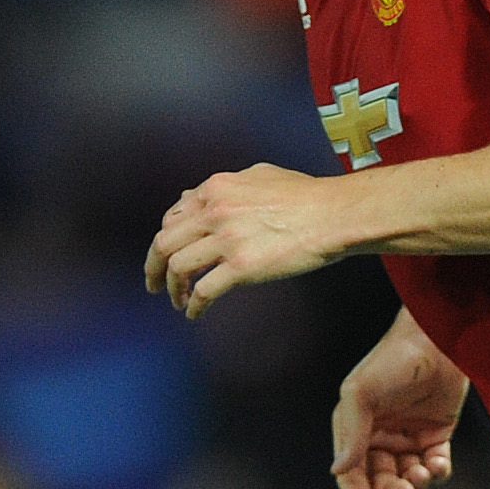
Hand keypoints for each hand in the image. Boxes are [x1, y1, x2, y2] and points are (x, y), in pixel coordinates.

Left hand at [145, 164, 340, 319]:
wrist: (335, 215)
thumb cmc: (307, 195)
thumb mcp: (261, 175)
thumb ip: (226, 185)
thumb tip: (199, 196)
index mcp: (216, 189)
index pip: (173, 216)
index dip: (166, 239)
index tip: (166, 255)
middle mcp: (215, 212)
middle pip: (164, 243)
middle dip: (153, 267)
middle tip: (153, 283)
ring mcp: (227, 240)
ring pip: (178, 267)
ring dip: (173, 288)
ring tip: (177, 301)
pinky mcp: (242, 267)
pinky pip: (204, 290)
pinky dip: (194, 305)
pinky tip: (195, 313)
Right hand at [330, 312, 470, 488]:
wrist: (437, 341)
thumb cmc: (393, 360)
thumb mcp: (360, 392)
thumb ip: (351, 433)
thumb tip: (339, 470)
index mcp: (356, 429)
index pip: (352, 473)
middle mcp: (380, 437)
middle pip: (382, 480)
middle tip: (405, 488)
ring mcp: (409, 437)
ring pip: (409, 477)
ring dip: (416, 483)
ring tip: (423, 472)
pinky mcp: (437, 434)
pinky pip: (435, 466)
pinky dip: (437, 472)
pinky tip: (437, 465)